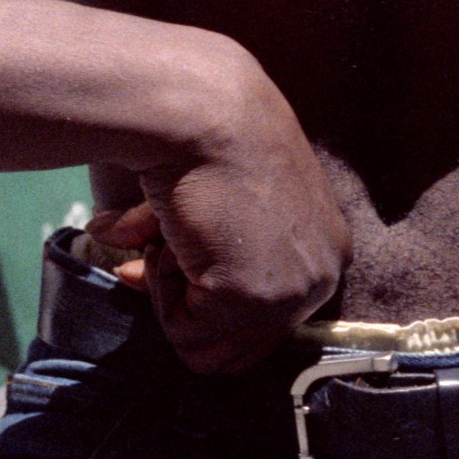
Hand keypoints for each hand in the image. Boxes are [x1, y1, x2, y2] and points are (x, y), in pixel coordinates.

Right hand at [87, 47, 350, 373]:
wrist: (203, 107)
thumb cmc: (212, 135)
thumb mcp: (224, 204)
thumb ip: (201, 251)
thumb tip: (133, 277)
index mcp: (325, 247)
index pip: (265, 318)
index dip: (204, 295)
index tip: (163, 259)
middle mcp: (322, 277)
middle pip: (240, 347)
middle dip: (185, 304)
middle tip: (149, 255)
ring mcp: (290, 294)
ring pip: (209, 350)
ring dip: (170, 295)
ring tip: (162, 236)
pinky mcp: (251, 301)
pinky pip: (184, 332)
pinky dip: (159, 287)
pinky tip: (166, 235)